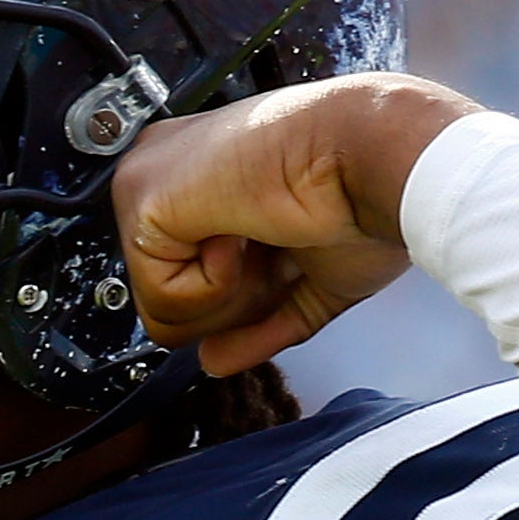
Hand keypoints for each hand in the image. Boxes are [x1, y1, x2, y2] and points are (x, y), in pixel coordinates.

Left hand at [110, 73, 480, 374]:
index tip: (286, 251)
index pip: (181, 279)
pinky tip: (245, 233)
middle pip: (165, 301)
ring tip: (263, 237)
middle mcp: (162, 171)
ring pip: (160, 310)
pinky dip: (217, 287)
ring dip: (230, 295)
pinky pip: (162, 300)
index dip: (244, 294)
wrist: (376, 158)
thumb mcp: (303, 281)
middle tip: (278, 249)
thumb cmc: (360, 192)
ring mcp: (145, 182)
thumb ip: (254, 324)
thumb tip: (212, 361)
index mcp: (195, 179)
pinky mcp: (142, 200)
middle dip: (235, 302)